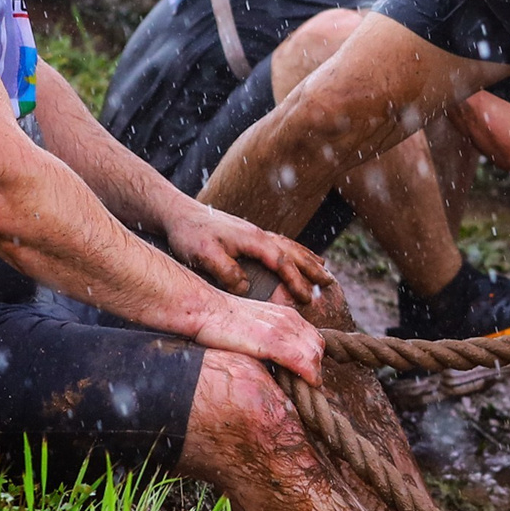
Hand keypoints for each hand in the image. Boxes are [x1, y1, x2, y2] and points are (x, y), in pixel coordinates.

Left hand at [167, 202, 332, 303]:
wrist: (178, 213)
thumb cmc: (189, 234)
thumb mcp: (203, 254)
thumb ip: (226, 270)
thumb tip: (246, 288)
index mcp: (252, 239)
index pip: (281, 261)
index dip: (296, 280)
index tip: (308, 297)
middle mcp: (259, 234)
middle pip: (293, 251)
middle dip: (312, 268)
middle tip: (330, 283)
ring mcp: (255, 234)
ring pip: (290, 246)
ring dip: (309, 259)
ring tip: (325, 272)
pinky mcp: (249, 236)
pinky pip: (281, 245)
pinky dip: (296, 252)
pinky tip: (299, 258)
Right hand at [188, 290, 325, 382]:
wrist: (207, 310)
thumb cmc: (223, 322)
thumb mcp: (256, 325)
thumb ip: (270, 336)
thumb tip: (275, 357)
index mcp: (286, 315)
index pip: (313, 337)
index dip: (313, 357)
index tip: (306, 373)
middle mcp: (289, 319)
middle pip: (318, 346)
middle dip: (316, 366)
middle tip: (306, 384)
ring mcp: (283, 329)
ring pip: (315, 354)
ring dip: (314, 373)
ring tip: (305, 388)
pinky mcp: (273, 341)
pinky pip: (303, 361)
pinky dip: (310, 374)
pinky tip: (308, 384)